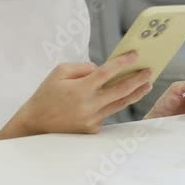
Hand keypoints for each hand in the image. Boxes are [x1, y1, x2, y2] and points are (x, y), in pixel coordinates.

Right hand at [9, 51, 152, 135]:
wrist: (35, 123)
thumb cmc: (47, 94)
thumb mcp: (59, 72)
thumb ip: (83, 67)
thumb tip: (101, 69)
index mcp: (80, 89)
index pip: (107, 72)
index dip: (123, 62)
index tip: (135, 54)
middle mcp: (89, 105)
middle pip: (121, 90)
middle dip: (137, 79)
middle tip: (149, 70)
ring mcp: (92, 119)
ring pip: (120, 104)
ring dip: (135, 93)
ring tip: (147, 84)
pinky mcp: (92, 129)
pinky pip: (107, 113)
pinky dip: (114, 104)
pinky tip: (124, 96)